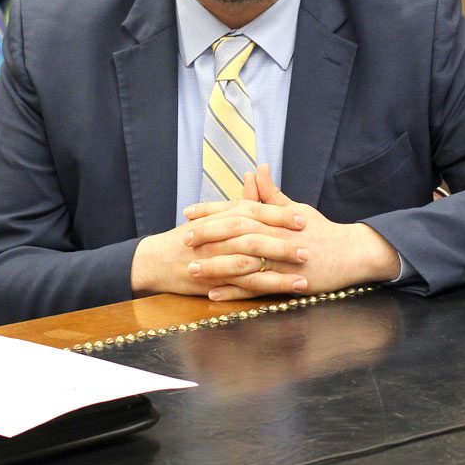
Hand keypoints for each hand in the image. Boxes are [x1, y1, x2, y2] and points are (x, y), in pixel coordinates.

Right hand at [130, 192, 308, 298]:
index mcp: (221, 216)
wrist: (155, 259)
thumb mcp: (214, 214)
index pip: (254, 211)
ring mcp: (214, 259)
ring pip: (250, 262)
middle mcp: (218, 236)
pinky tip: (284, 290)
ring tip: (303, 273)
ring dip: (278, 269)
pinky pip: (241, 285)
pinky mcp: (212, 281)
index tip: (304, 218)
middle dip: (283, 242)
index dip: (280, 214)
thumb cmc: (189, 236)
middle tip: (308, 246)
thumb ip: (240, 198)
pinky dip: (264, 287)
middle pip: (255, 235)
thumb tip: (258, 173)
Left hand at [186, 166, 399, 299]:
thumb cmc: (322, 231)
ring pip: (242, 260)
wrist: (352, 253)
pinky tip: (214, 293)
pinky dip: (233, 290)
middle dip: (207, 234)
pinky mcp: (287, 280)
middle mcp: (275, 235)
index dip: (212, 210)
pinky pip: (255, 286)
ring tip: (191, 268)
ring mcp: (281, 258)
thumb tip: (255, 169)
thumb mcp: (295, 209)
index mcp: (274, 217)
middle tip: (183, 238)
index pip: (238, 209)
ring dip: (215, 265)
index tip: (189, 212)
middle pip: (236, 231)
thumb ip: (270, 194)